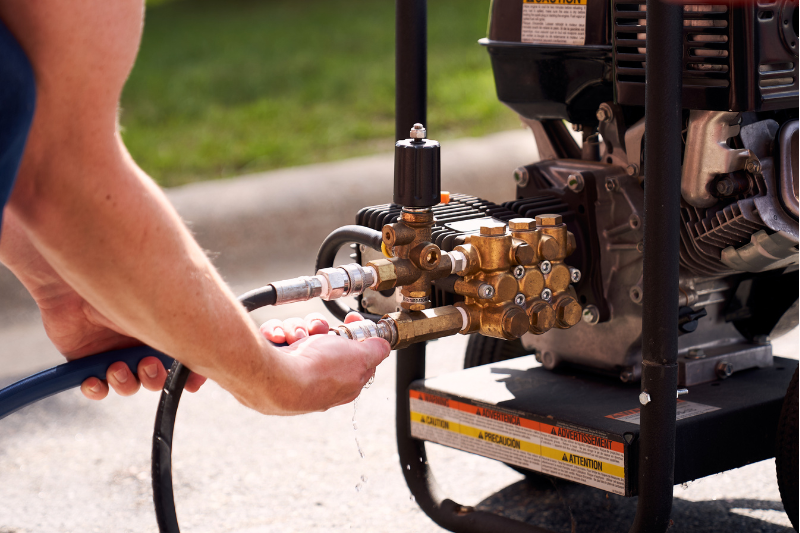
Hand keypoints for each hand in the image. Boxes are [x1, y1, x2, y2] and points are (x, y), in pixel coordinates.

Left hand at [39, 280, 207, 399]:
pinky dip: (97, 388)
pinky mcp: (86, 359)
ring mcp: (113, 351)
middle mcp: (139, 340)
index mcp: (162, 326)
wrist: (72, 282)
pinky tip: (95, 379)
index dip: (189, 375)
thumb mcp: (166, 306)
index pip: (182, 357)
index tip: (192, 383)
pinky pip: (97, 387)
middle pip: (156, 376)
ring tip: (117, 367)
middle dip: (154, 378)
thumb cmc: (122, 283)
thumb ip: (192, 328)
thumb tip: (219, 341)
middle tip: (147, 365)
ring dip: (126, 382)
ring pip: (128, 384)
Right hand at [259, 312, 390, 412]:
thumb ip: (375, 351)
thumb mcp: (359, 357)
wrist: (276, 380)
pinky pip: (277, 336)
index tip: (350, 319)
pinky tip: (280, 338)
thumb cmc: (319, 372)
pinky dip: (277, 332)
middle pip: (324, 338)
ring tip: (296, 338)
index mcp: (343, 381)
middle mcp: (317, 376)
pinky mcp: (273, 362)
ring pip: (299, 333)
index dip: (353, 333)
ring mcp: (294, 369)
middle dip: (320, 327)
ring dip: (298, 328)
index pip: (354, 354)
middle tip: (319, 331)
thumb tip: (383, 346)